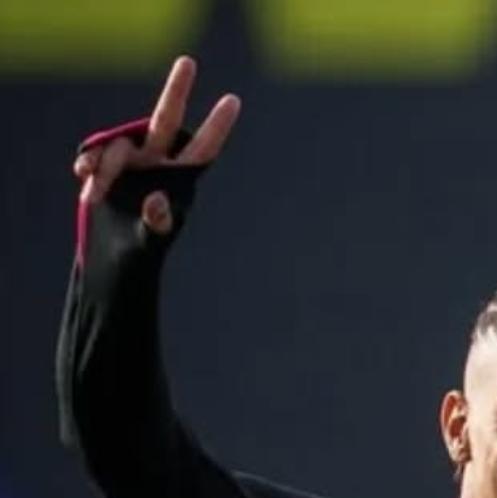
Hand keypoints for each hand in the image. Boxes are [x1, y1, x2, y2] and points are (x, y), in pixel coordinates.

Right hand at [71, 55, 240, 234]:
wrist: (110, 256)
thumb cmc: (141, 251)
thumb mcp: (150, 242)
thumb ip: (157, 224)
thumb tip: (157, 201)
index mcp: (180, 178)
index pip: (203, 149)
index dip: (216, 126)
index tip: (233, 100)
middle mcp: (157, 162)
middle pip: (167, 119)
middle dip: (176, 91)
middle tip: (188, 61)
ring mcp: (130, 160)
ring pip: (119, 145)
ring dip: (106, 167)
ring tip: (94, 196)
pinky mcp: (104, 165)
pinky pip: (95, 153)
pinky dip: (88, 163)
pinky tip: (83, 176)